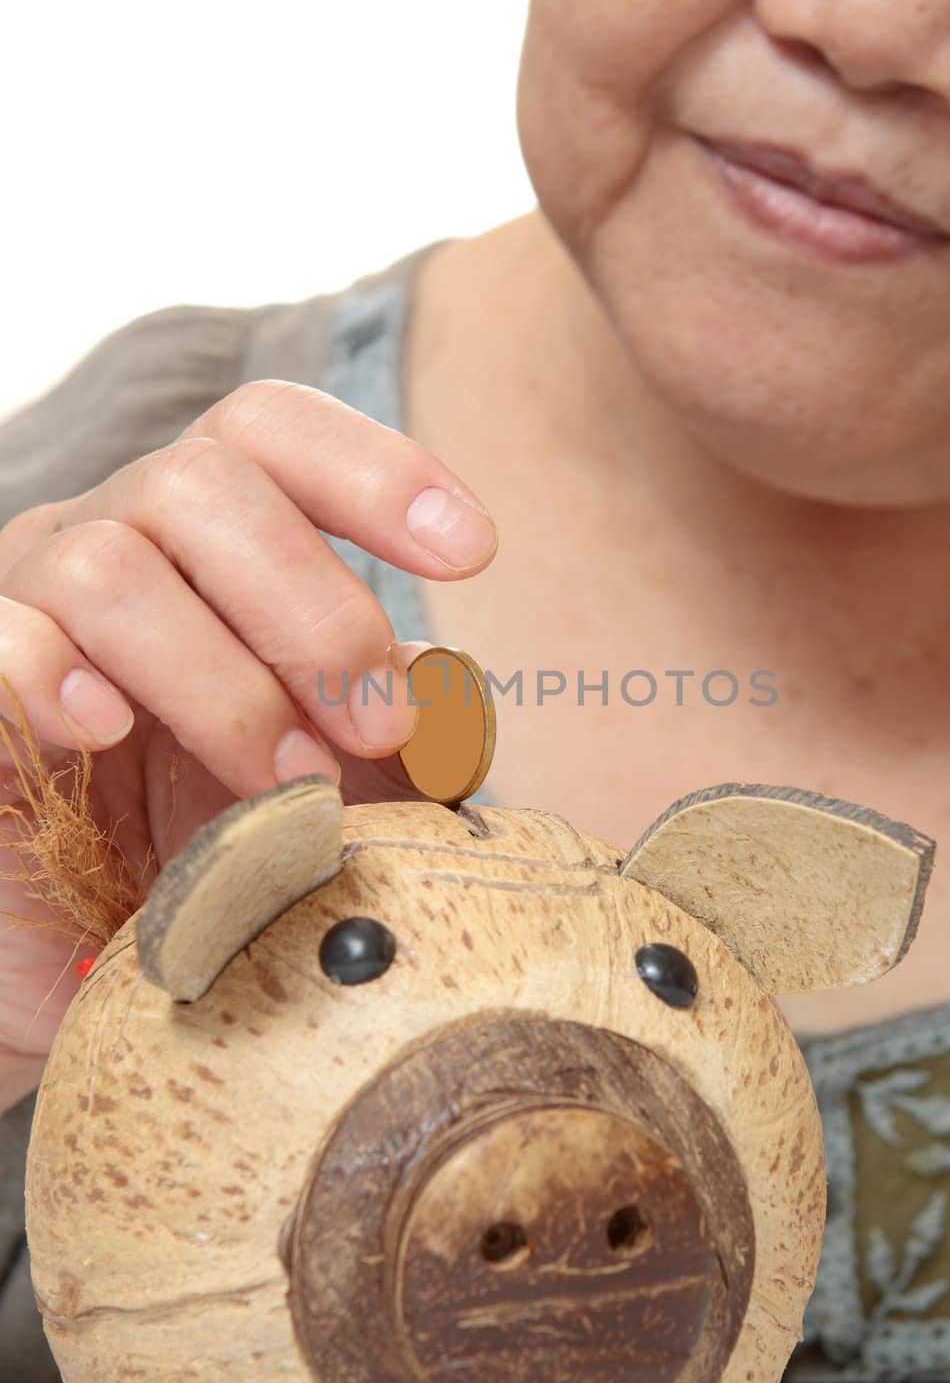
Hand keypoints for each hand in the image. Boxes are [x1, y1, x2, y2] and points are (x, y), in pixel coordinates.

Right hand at [0, 379, 497, 1105]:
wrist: (89, 951)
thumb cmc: (223, 840)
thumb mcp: (336, 777)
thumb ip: (397, 728)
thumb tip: (454, 690)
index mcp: (204, 531)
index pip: (271, 431)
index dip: (373, 469)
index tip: (472, 552)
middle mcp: (109, 539)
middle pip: (203, 481)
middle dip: (315, 606)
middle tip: (381, 724)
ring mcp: (25, 606)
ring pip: (108, 566)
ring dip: (223, 681)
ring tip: (290, 783)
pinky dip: (54, 672)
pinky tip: (109, 730)